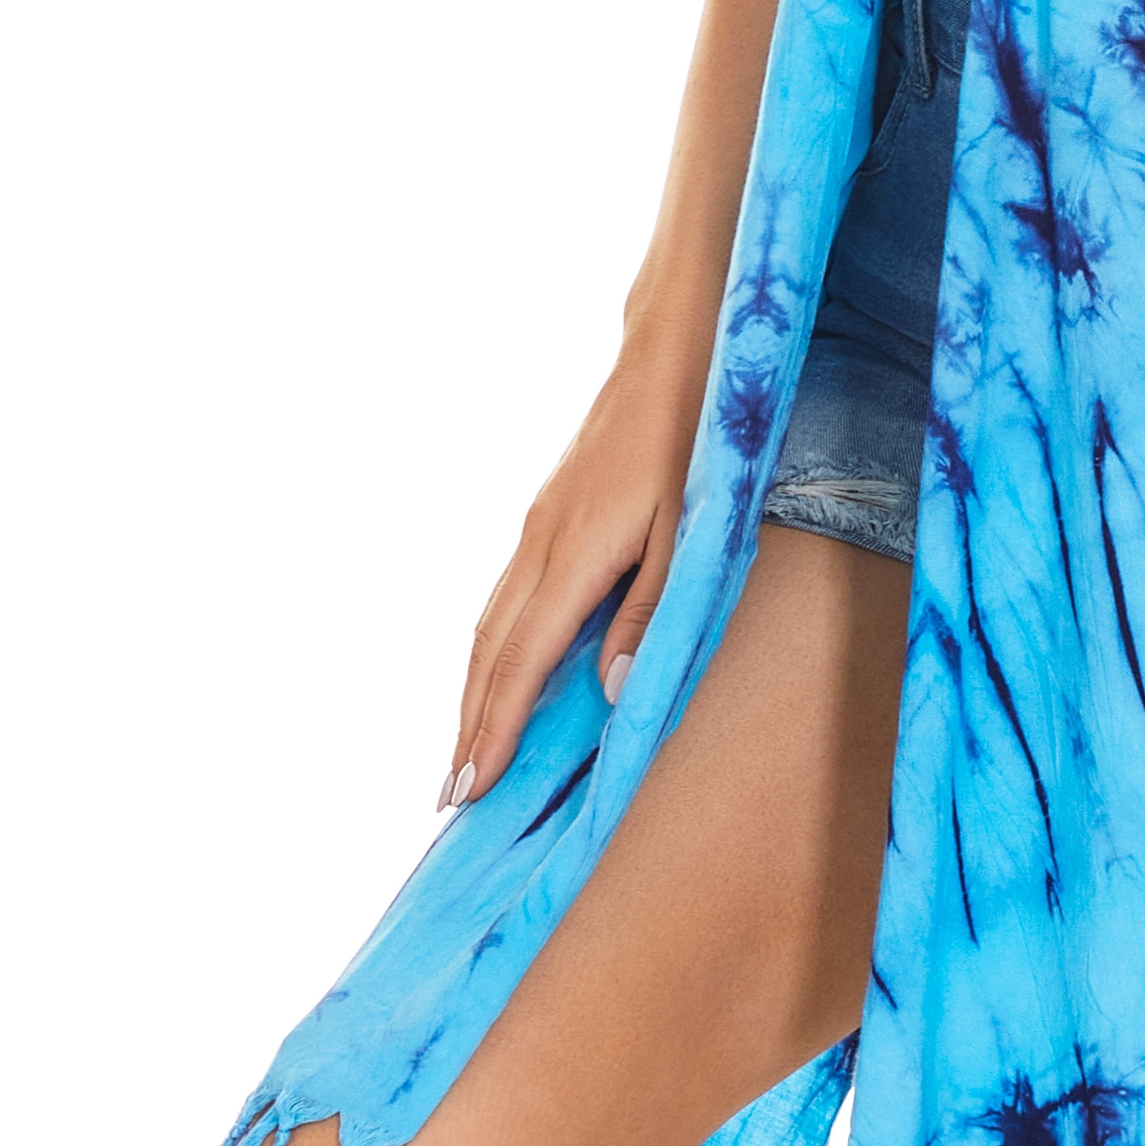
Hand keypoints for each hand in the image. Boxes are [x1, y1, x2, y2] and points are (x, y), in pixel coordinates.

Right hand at [442, 323, 705, 808]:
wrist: (672, 352)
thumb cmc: (695, 440)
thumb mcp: (692, 530)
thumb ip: (652, 611)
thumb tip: (609, 692)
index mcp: (573, 555)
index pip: (521, 662)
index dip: (493, 728)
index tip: (468, 785)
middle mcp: (539, 544)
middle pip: (488, 652)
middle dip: (467, 724)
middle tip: (449, 794)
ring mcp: (536, 529)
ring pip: (488, 625)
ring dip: (472, 691)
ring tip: (461, 750)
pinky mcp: (545, 517)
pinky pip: (503, 598)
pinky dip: (490, 650)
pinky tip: (495, 675)